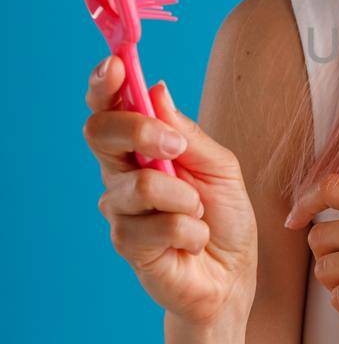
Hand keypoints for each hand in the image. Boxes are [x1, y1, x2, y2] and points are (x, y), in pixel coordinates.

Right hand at [84, 54, 257, 326]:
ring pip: (139, 186)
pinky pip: (159, 226)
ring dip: (186, 199)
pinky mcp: (127, 245)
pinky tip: (194, 242)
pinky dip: (192, 231)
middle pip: (100, 133)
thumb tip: (156, 90)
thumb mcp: (221, 167)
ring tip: (199, 215)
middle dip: (140, 130)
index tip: (116, 66)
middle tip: (174, 148)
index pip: (109, 109)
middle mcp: (122, 175)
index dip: (104, 85)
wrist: (233, 276)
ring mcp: (120, 211)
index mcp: (142, 149)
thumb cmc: (226, 219)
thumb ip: (188, 133)